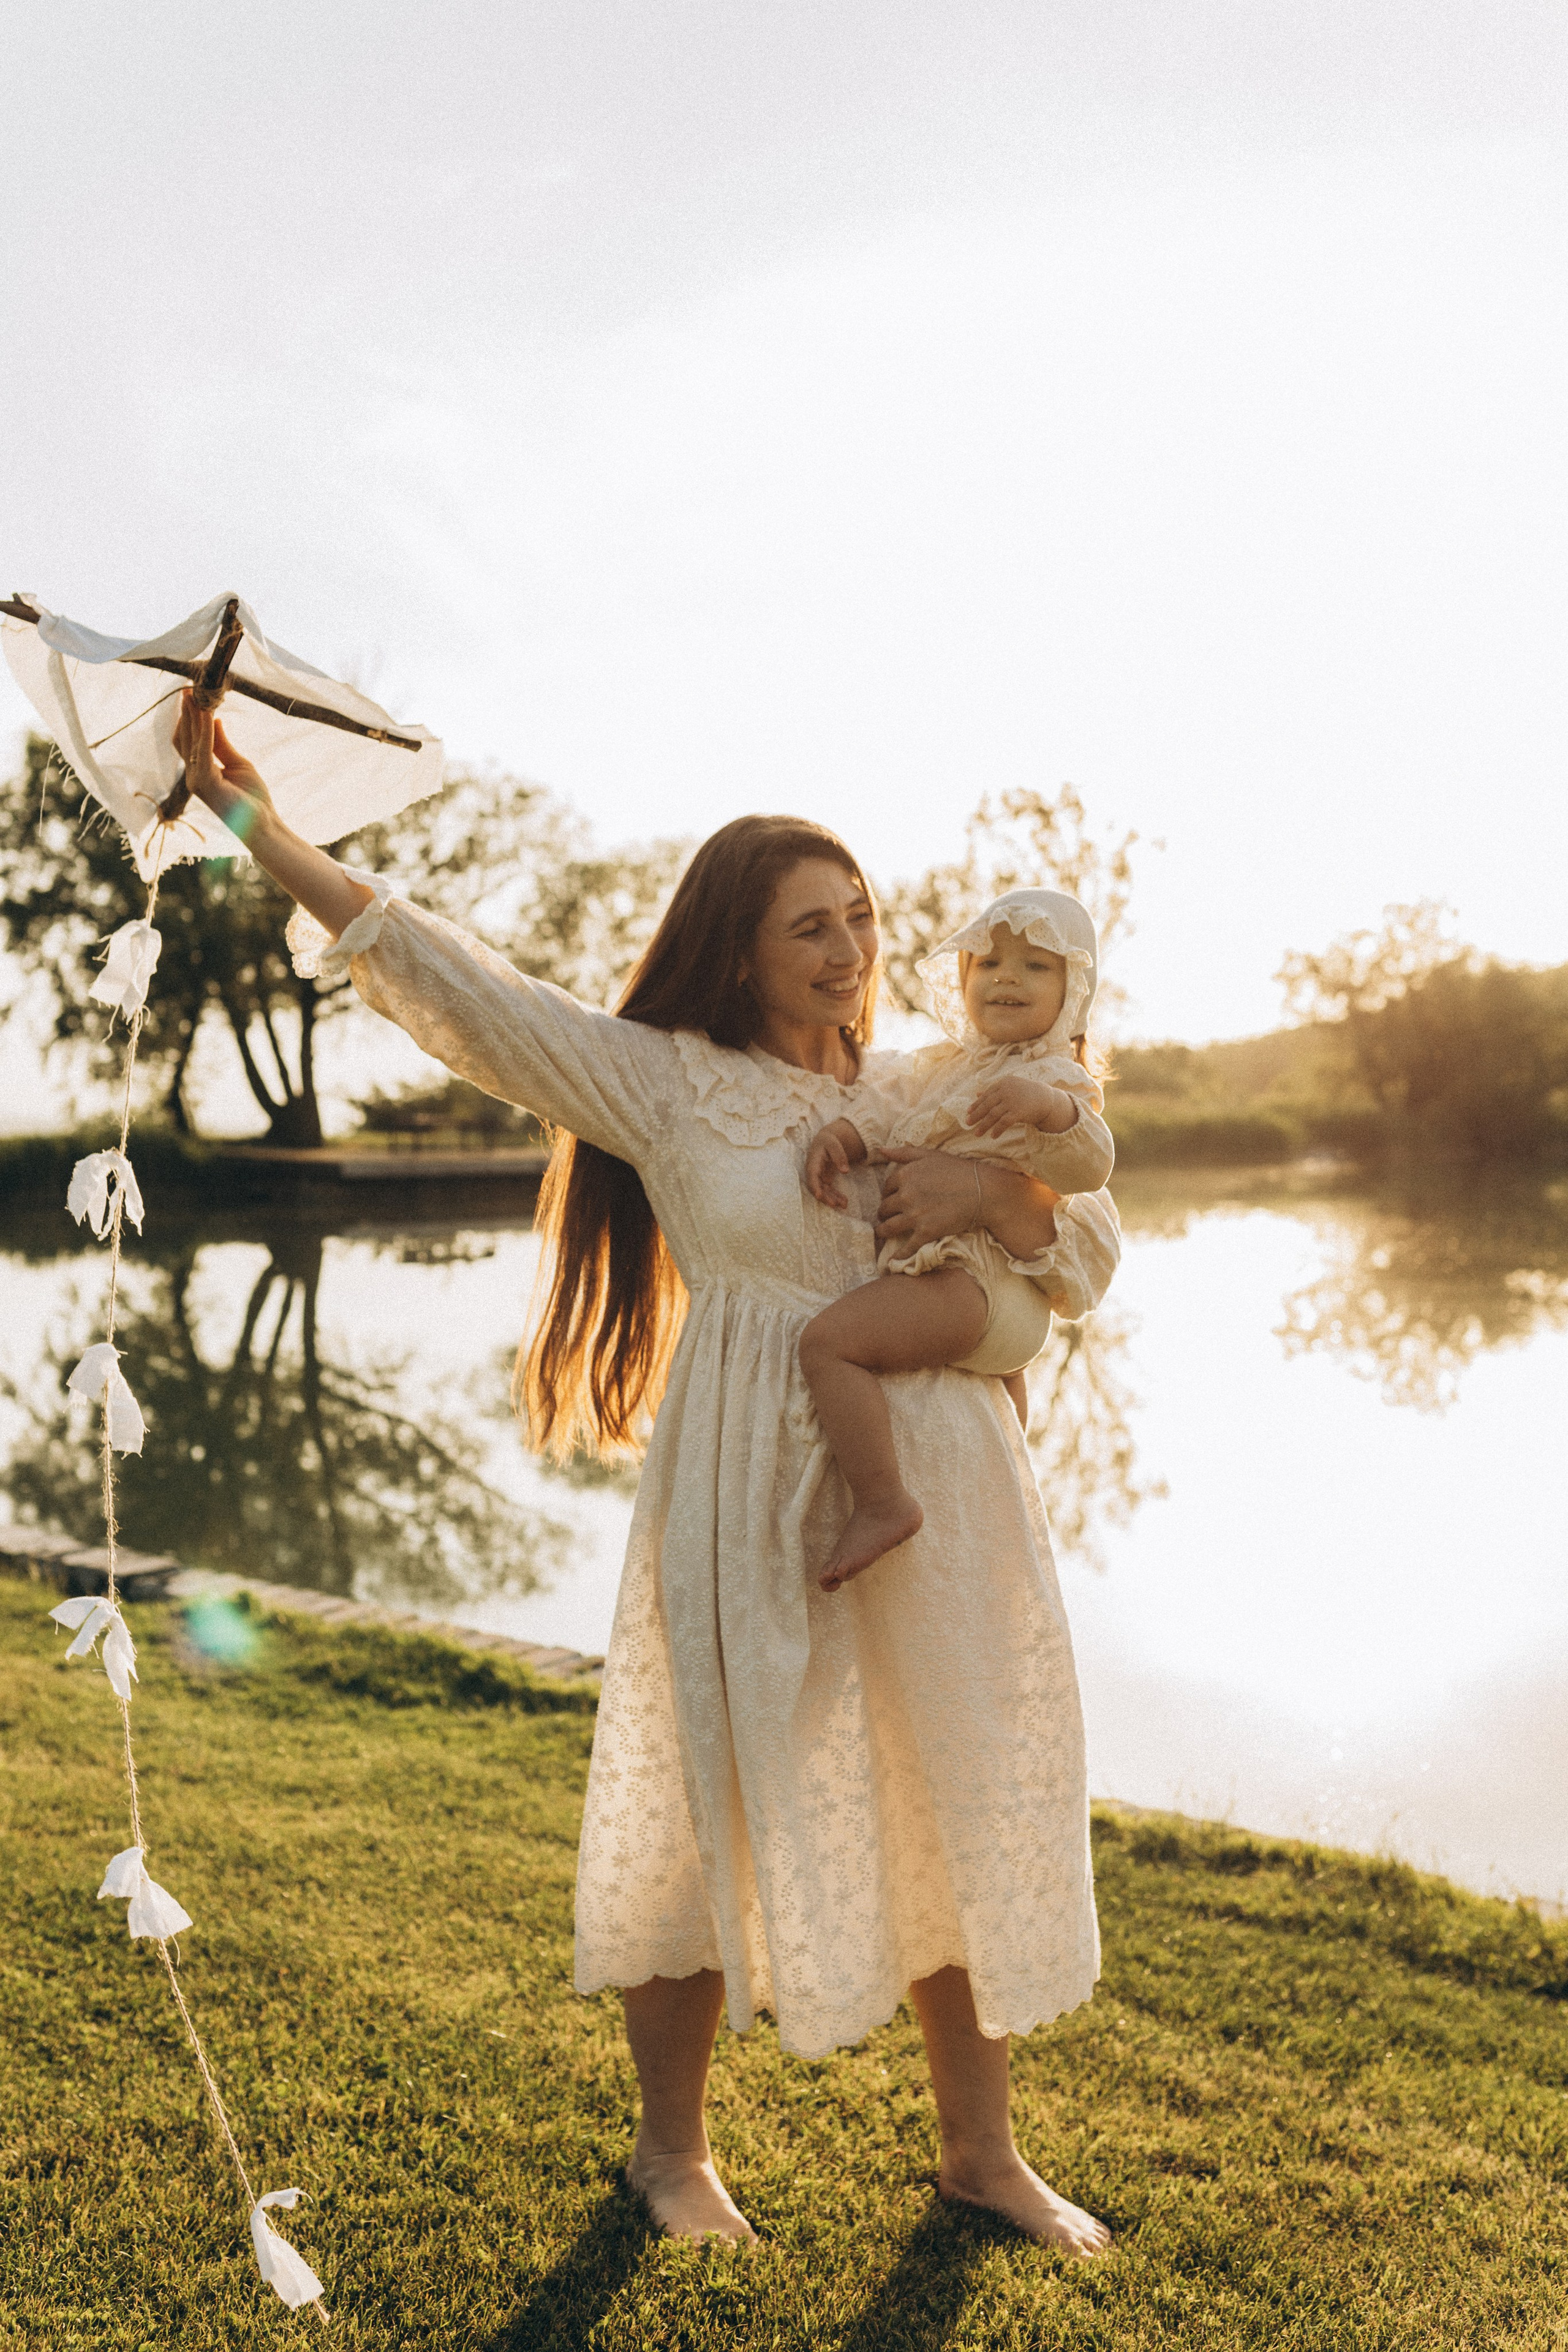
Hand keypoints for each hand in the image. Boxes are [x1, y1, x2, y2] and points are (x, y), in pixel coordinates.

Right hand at [173, 694, 274, 839]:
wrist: (262, 825)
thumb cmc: (252, 798)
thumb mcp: (238, 763)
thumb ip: (222, 744)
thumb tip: (213, 719)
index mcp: (199, 771)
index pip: (187, 740)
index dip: (187, 718)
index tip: (191, 696)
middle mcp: (192, 775)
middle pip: (184, 738)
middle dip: (185, 713)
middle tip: (187, 689)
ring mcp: (196, 780)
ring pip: (191, 741)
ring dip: (193, 717)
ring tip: (194, 695)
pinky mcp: (205, 784)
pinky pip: (204, 751)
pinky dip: (206, 731)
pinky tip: (209, 714)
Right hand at [805, 1126, 853, 1208]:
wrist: (825, 1141)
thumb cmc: (829, 1141)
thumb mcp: (834, 1144)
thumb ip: (839, 1156)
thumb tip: (845, 1171)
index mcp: (813, 1162)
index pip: (812, 1176)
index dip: (814, 1186)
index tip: (819, 1196)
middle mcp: (813, 1172)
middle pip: (816, 1187)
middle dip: (825, 1197)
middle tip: (835, 1204)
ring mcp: (818, 1177)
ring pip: (823, 1191)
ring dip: (832, 1199)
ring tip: (844, 1205)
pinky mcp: (824, 1180)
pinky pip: (829, 1191)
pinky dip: (836, 1196)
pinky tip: (844, 1202)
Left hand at [871, 1146, 979, 1253]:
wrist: (983, 1191)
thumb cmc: (958, 1170)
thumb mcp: (930, 1155)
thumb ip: (904, 1152)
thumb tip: (880, 1150)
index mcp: (905, 1175)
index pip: (886, 1187)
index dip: (888, 1193)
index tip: (892, 1198)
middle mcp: (906, 1195)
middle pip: (884, 1208)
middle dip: (884, 1212)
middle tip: (887, 1216)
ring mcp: (915, 1215)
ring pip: (888, 1228)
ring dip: (882, 1232)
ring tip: (882, 1234)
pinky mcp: (926, 1232)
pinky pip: (907, 1247)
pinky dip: (898, 1255)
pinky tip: (892, 1261)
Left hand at [965, 1073, 1070, 1136]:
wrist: (1046, 1099)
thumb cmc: (1026, 1094)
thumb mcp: (1010, 1089)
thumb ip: (994, 1091)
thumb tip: (976, 1094)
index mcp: (1003, 1083)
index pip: (986, 1095)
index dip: (976, 1104)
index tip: (968, 1112)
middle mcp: (1006, 1090)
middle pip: (987, 1105)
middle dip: (976, 1115)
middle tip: (967, 1123)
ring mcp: (1012, 1101)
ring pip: (993, 1115)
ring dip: (983, 1126)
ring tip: (976, 1134)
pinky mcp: (1018, 1111)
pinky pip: (1003, 1122)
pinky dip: (997, 1130)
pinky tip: (993, 1136)